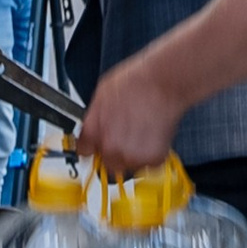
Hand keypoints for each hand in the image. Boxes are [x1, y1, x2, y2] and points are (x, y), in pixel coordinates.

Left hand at [75, 51, 179, 181]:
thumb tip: (94, 127)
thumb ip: (94, 119)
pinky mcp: (152, 159)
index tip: (99, 145)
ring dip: (133, 154)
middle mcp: (110, 148)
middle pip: (106, 164)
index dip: (93, 147)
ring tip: (141, 132)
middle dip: (114, 152)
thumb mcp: (101, 95)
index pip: (84, 152)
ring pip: (128, 165)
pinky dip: (151, 153)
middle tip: (125, 136)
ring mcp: (132, 156)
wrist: (163, 82)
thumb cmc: (135, 82)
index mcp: (93, 133)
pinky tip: (151, 134)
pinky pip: (148, 163)